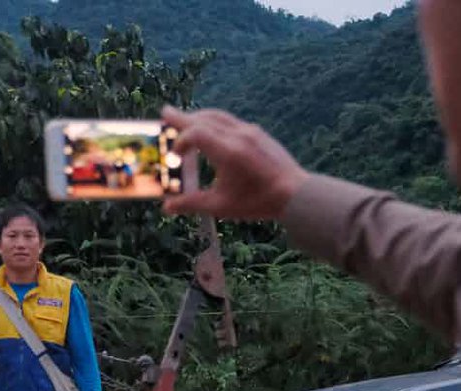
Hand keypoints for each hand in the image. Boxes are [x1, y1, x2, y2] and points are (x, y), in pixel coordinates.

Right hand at [161, 106, 309, 220]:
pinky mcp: (258, 133)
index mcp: (227, 151)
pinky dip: (214, 122)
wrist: (295, 194)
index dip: (180, 141)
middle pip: (204, 118)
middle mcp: (238, 135)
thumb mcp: (221, 206)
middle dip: (183, 117)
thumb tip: (167, 207)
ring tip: (185, 119)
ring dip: (199, 117)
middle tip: (165, 113)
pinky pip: (230, 121)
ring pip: (218, 116)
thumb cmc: (257, 202)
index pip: (196, 133)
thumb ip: (191, 203)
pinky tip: (211, 130)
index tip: (174, 155)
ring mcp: (250, 131)